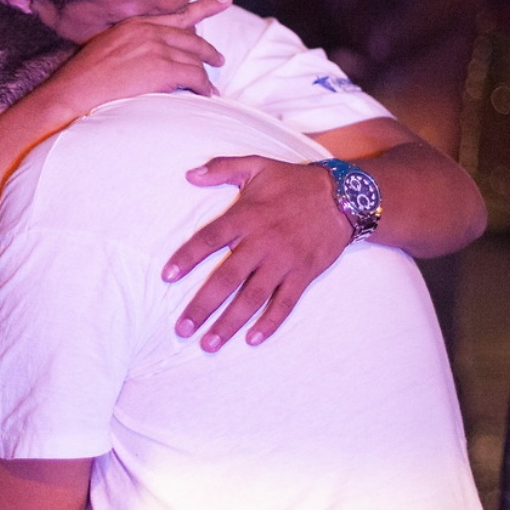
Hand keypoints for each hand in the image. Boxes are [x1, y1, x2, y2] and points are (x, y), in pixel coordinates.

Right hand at [38, 0, 229, 116]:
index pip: (176, 13)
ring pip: (194, 58)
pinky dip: (204, 87)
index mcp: (134, 23)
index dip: (204, 7)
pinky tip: (206, 95)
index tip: (223, 0)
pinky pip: (195, 76)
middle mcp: (148, 30)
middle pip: (191, 35)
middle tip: (220, 59)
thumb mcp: (106, 49)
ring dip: (205, 75)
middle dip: (209, 48)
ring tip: (211, 88)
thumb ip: (130, 46)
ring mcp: (156, 48)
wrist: (73, 93)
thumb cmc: (83, 79)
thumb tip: (145, 59)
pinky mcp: (163, 68)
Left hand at [164, 156, 350, 350]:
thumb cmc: (293, 182)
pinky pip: (285, 303)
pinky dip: (270, 322)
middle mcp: (262, 242)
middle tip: (182, 328)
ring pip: (252, 298)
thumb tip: (189, 174)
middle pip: (226, 279)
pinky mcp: (303, 274)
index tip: (167, 277)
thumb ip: (221, 168)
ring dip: (229, 323)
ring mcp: (284, 261)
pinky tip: (252, 339)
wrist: (343, 197)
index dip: (187, 258)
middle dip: (202, 306)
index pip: (209, 239)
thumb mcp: (257, 165)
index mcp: (246, 217)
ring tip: (208, 344)